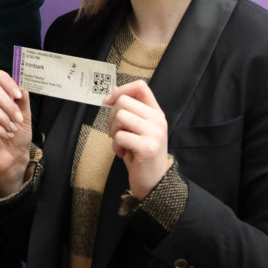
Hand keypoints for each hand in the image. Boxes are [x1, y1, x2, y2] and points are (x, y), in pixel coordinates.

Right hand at [0, 70, 31, 196]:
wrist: (14, 157)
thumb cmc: (18, 135)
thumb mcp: (26, 115)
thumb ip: (23, 100)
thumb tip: (21, 87)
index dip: (8, 83)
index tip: (18, 96)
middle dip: (8, 104)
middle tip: (17, 119)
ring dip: (3, 117)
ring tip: (12, 129)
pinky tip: (6, 135)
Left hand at [105, 80, 169, 199]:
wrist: (153, 181)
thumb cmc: (140, 153)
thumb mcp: (138, 128)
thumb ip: (131, 111)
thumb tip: (113, 93)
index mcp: (156, 112)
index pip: (140, 86)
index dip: (121, 90)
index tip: (109, 101)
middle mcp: (158, 120)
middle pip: (123, 101)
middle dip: (111, 116)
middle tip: (115, 132)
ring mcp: (154, 133)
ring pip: (120, 116)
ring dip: (113, 131)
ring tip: (120, 143)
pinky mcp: (147, 147)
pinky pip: (120, 136)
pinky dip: (115, 146)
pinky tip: (123, 153)